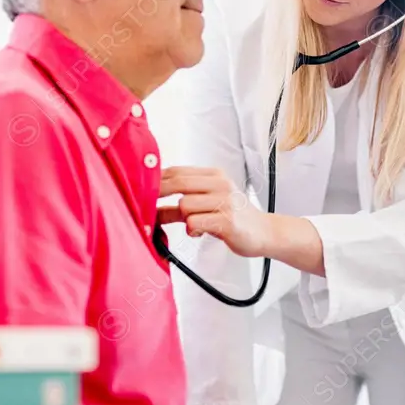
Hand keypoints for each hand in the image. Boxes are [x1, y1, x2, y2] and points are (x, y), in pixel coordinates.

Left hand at [156, 166, 270, 257]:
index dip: (156, 180)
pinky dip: (192, 229)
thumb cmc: (232, 218)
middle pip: (178, 183)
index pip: (177, 171)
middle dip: (158, 195)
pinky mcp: (227, 220)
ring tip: (194, 225)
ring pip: (185, 205)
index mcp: (214, 175)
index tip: (141, 190)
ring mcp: (225, 201)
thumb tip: (151, 207)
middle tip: (145, 207)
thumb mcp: (208, 204)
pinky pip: (195, 222)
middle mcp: (220, 184)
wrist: (264, 232)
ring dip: (182, 218)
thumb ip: (182, 202)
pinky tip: (199, 232)